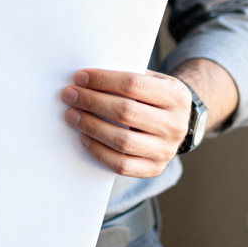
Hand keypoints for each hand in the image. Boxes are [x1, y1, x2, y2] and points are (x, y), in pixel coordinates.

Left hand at [61, 69, 191, 177]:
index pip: (133, 84)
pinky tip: (84, 138)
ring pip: (122, 140)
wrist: (177, 123)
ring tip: (72, 115)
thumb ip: (125, 78)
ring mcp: (166, 150)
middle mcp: (175, 124)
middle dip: (92, 102)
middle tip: (70, 95)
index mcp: (176, 95)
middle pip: (125, 112)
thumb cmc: (154, 97)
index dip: (103, 80)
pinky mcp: (155, 169)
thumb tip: (85, 79)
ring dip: (91, 126)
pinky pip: (121, 165)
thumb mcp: (152, 80)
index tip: (80, 78)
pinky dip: (98, 151)